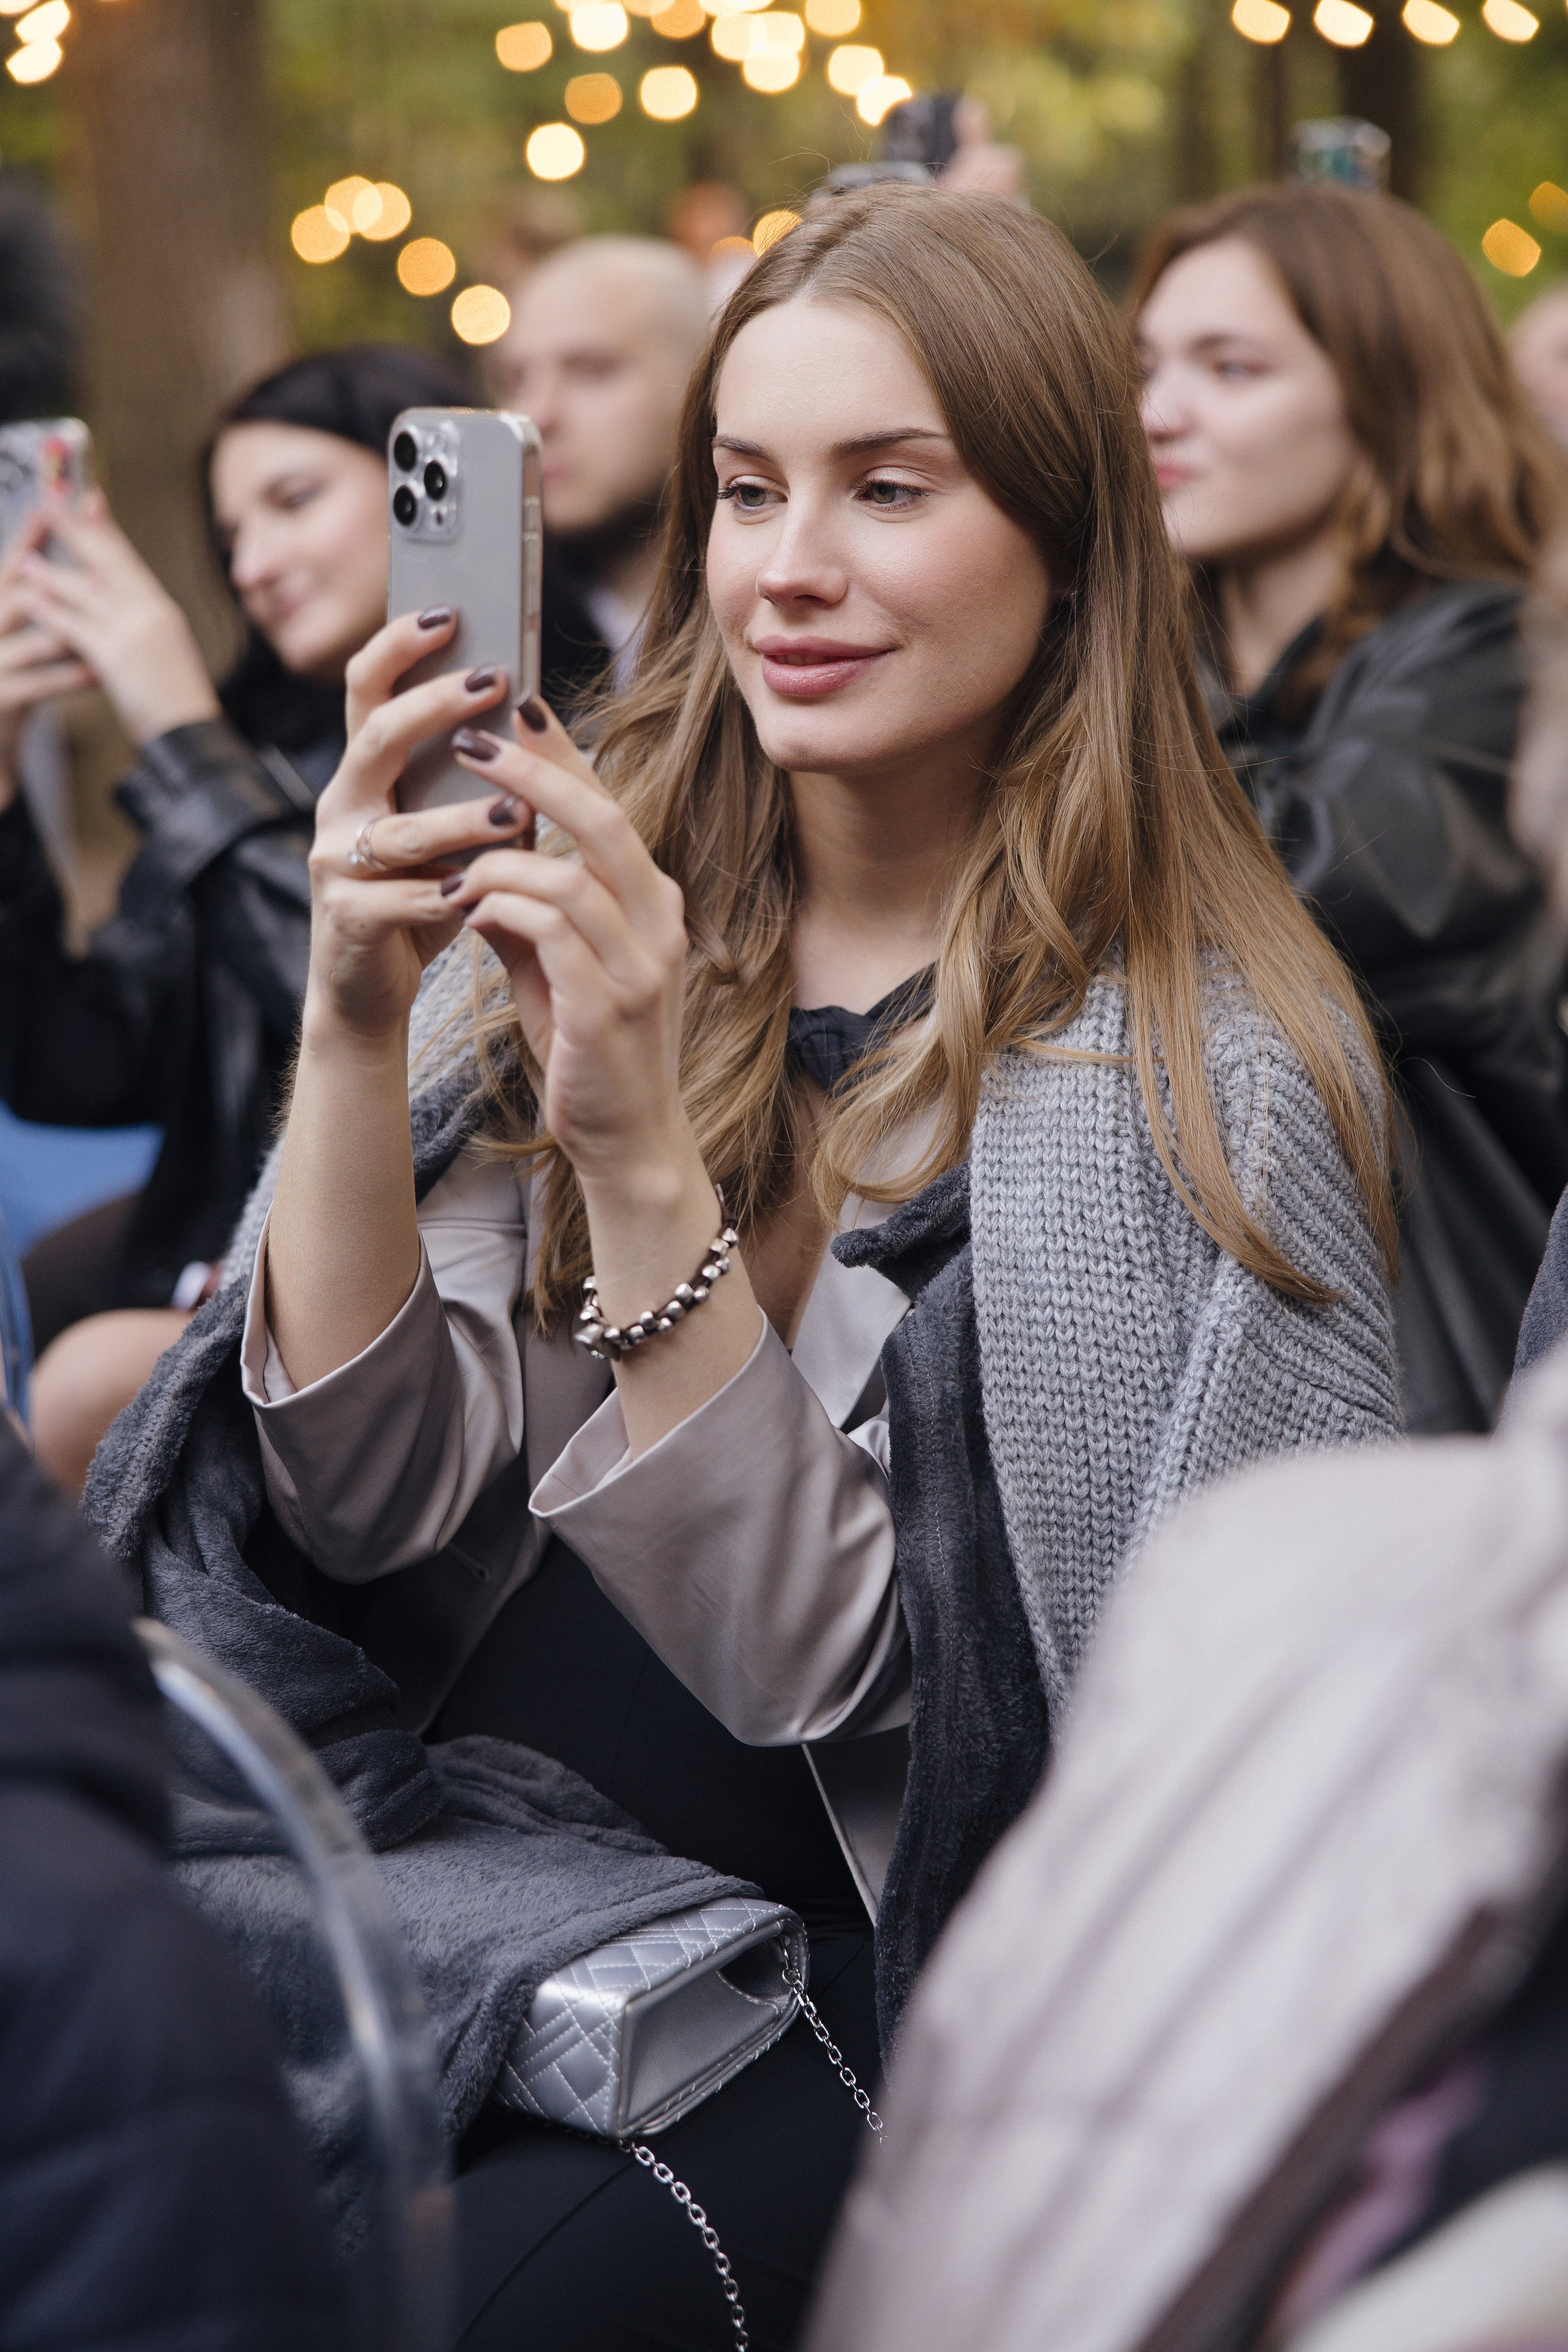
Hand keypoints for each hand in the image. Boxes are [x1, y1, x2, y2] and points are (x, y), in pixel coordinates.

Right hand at [0, 513, 92, 806]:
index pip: (9, 566)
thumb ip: (31, 603)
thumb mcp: (16, 639)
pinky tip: (97, 671)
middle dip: (58, 576)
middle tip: (96, 565)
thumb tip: (54, 563)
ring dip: (73, 627)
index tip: (56, 506)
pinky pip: (39, 685)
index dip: (30, 535)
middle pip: (19, 592)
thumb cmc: (9, 684)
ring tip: (107, 619)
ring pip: (32, 638)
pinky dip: (70, 676)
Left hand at [15, 492, 218, 746]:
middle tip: (50, 506)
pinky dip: (53, 613)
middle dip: (76, 532)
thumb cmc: (176, 700)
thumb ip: (144, 623)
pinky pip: (78, 628)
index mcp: (161, 610)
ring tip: (25, 562)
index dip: (106, 528)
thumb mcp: (166, 651)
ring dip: (53, 575)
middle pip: (108, 562)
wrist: (191, 736)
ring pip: (88, 593)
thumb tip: (123, 604)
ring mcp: (135, 633)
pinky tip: (33, 602)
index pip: (129, 559)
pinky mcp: (117, 658)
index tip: (89, 499)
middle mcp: (150, 613)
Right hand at [300, 610, 533, 1047]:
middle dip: (434, 706)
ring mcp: (336, 862)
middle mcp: (340, 807)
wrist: (369, 989)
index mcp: (364, 774)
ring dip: (462, 819)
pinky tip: (491, 893)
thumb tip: (530, 714)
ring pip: (400, 831)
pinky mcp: (349, 918)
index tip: (448, 612)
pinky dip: (452, 897)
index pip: (367, 688)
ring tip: (518, 812)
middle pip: (377, 738)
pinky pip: (406, 900)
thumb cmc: (420, 895)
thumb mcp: (446, 828)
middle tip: (492, 682)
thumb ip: (470, 781)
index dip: (398, 645)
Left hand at [435, 696, 694, 1202]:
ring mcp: (641, 965)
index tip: (516, 704)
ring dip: (498, 859)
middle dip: (533, 775)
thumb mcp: (558, 966)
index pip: (608, 808)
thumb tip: (476, 859)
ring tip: (449, 863)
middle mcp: (658, 923)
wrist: (629, 1139)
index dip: (563, 754)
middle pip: (600, 821)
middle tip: (473, 741)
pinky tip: (464, 908)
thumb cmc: (591, 1049)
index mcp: (653, 903)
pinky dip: (500, 910)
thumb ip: (526, 910)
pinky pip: (549, 932)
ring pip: (568, 876)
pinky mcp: (607, 1006)